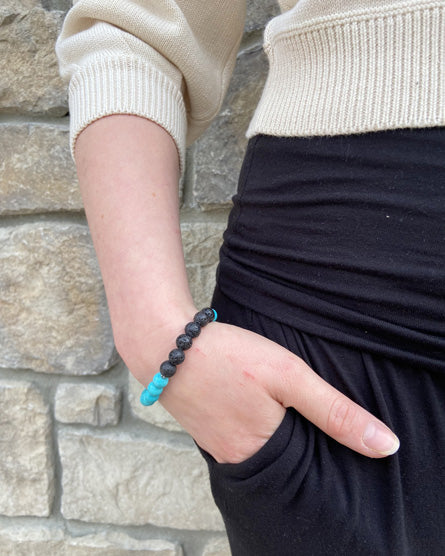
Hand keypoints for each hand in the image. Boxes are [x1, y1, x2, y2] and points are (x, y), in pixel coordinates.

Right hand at [128, 320, 399, 463]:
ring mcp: (215, 445)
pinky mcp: (203, 429)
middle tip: (301, 408)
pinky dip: (251, 423)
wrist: (164, 341)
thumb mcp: (289, 376)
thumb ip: (335, 412)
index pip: (308, 467)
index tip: (322, 421)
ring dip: (274, 430)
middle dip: (298, 440)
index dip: (323, 446)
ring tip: (280, 407)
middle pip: (283, 460)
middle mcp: (235, 458)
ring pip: (259, 447)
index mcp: (260, 454)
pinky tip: (252, 404)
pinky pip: (237, 436)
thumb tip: (385, 446)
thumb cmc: (228, 356)